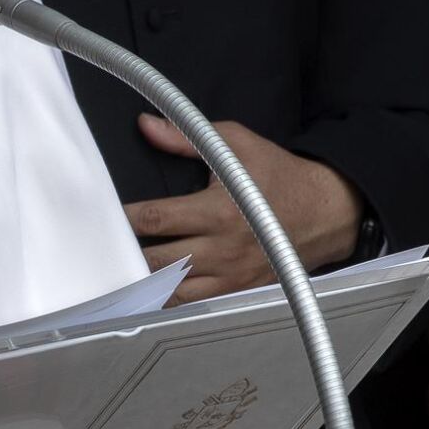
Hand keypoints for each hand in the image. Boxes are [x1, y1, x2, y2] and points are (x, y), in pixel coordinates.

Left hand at [124, 114, 363, 304]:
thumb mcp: (235, 143)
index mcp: (218, 212)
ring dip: (145, 282)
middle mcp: (223, 249)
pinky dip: (170, 299)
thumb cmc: (278, 174)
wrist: (327, 211)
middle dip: (127, 254)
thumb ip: (187, 136)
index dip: (123, 219)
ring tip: (119, 272)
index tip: (102, 215)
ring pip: (174, 290)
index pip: (156, 220)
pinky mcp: (240, 290)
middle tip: (101, 248)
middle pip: (158, 262)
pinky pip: (197, 303)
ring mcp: (232, 275)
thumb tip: (146, 125)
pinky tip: (149, 292)